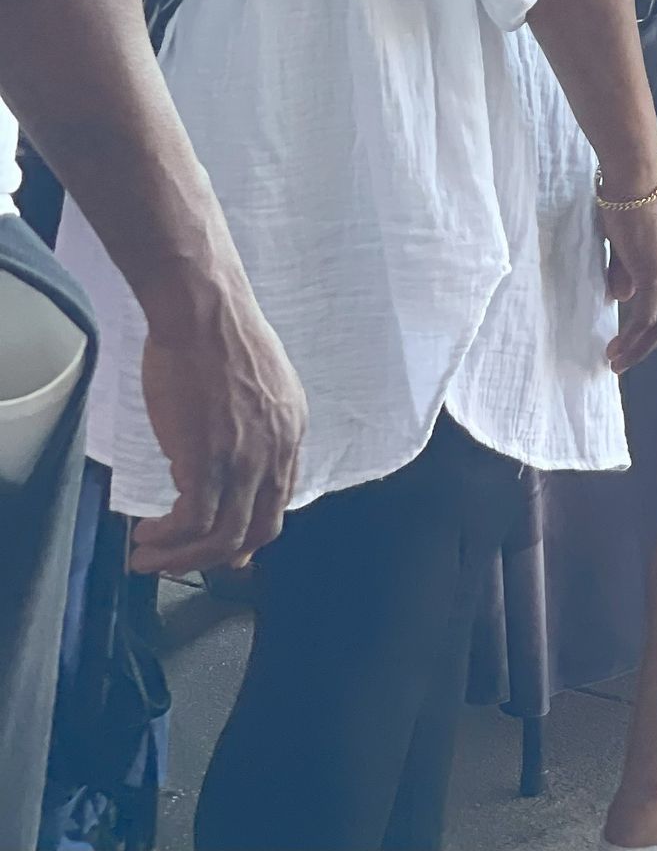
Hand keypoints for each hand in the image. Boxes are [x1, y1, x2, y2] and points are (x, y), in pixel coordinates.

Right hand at [132, 272, 306, 574]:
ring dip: (181, 557)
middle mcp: (276, 451)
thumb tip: (229, 457)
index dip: (249, 532)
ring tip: (148, 556)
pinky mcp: (208, 460)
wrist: (203, 312)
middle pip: (257, 530)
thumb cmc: (217, 336)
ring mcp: (245, 458)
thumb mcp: (259, 384)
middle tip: (180, 562)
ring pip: (222, 538)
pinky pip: (192, 524)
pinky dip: (167, 539)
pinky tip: (145, 532)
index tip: (221, 547)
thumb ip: (255, 424)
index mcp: (291, 430)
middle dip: (216, 557)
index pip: (279, 500)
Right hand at [600, 189, 656, 369]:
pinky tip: (619, 347)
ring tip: (618, 361)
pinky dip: (634, 338)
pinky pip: (646, 317)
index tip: (636, 339)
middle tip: (625, 358)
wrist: (635, 178)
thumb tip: (621, 299)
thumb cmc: (628, 200)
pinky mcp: (656, 274)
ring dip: (640, 348)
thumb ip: (627, 272)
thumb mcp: (629, 242)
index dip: (656, 325)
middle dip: (649, 345)